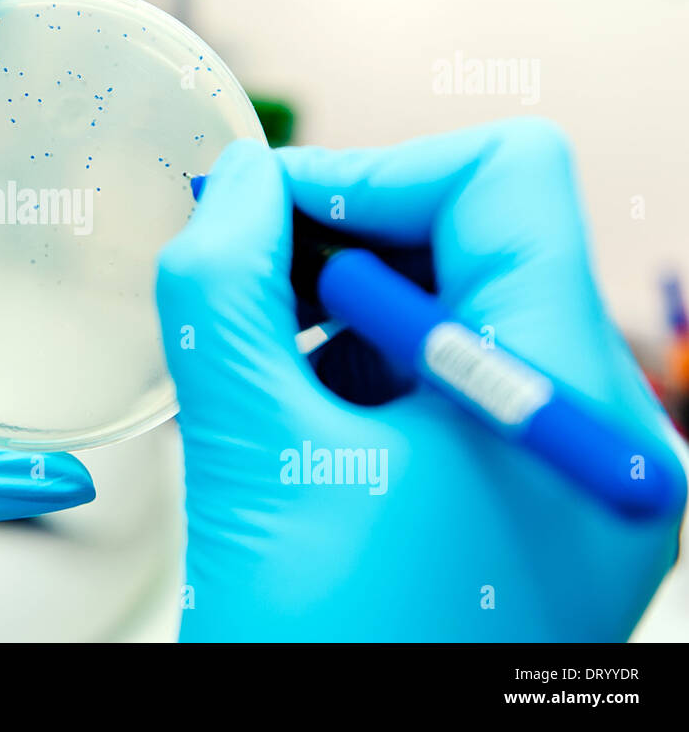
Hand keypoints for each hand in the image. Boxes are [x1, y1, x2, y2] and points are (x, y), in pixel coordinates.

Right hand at [157, 119, 684, 640]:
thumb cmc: (316, 661)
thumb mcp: (251, 455)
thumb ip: (226, 291)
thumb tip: (235, 182)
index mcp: (575, 407)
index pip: (503, 180)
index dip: (370, 173)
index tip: (267, 217)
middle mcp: (607, 431)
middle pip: (487, 236)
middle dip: (346, 239)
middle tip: (241, 269)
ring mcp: (575, 473)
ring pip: (468, 304)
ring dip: (348, 306)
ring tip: (259, 360)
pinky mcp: (536, 502)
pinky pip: (459, 379)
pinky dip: (366, 365)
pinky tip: (294, 409)